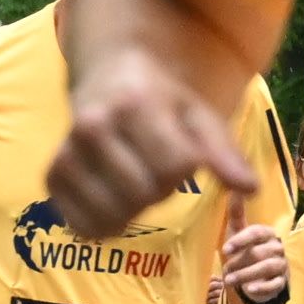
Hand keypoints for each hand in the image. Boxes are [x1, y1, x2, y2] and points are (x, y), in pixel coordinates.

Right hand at [48, 72, 256, 237]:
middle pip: (146, 195)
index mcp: (135, 106)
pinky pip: (85, 227)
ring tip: (133, 180)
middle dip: (160, 190)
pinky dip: (105, 224)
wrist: (108, 77)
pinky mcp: (52, 176)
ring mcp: (67, 152)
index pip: (174, 168)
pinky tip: (111, 199)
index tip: (180, 154)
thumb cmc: (163, 101)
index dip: (185, 170)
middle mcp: (93, 127)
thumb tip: (251, 188)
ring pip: (115, 216)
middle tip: (153, 166)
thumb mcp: (198, 116)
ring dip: (134, 210)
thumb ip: (224, 152)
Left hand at [216, 217, 291, 303]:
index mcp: (267, 233)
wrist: (254, 279)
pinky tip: (249, 289)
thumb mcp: (237, 232)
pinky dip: (262, 288)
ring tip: (229, 280)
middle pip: (260, 252)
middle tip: (225, 269)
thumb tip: (234, 189)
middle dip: (240, 261)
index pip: (257, 232)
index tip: (225, 249)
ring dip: (246, 274)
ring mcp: (282, 265)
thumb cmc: (244, 252)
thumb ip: (236, 212)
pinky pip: (275, 285)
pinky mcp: (282, 283)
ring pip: (267, 267)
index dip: (241, 240)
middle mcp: (278, 247)